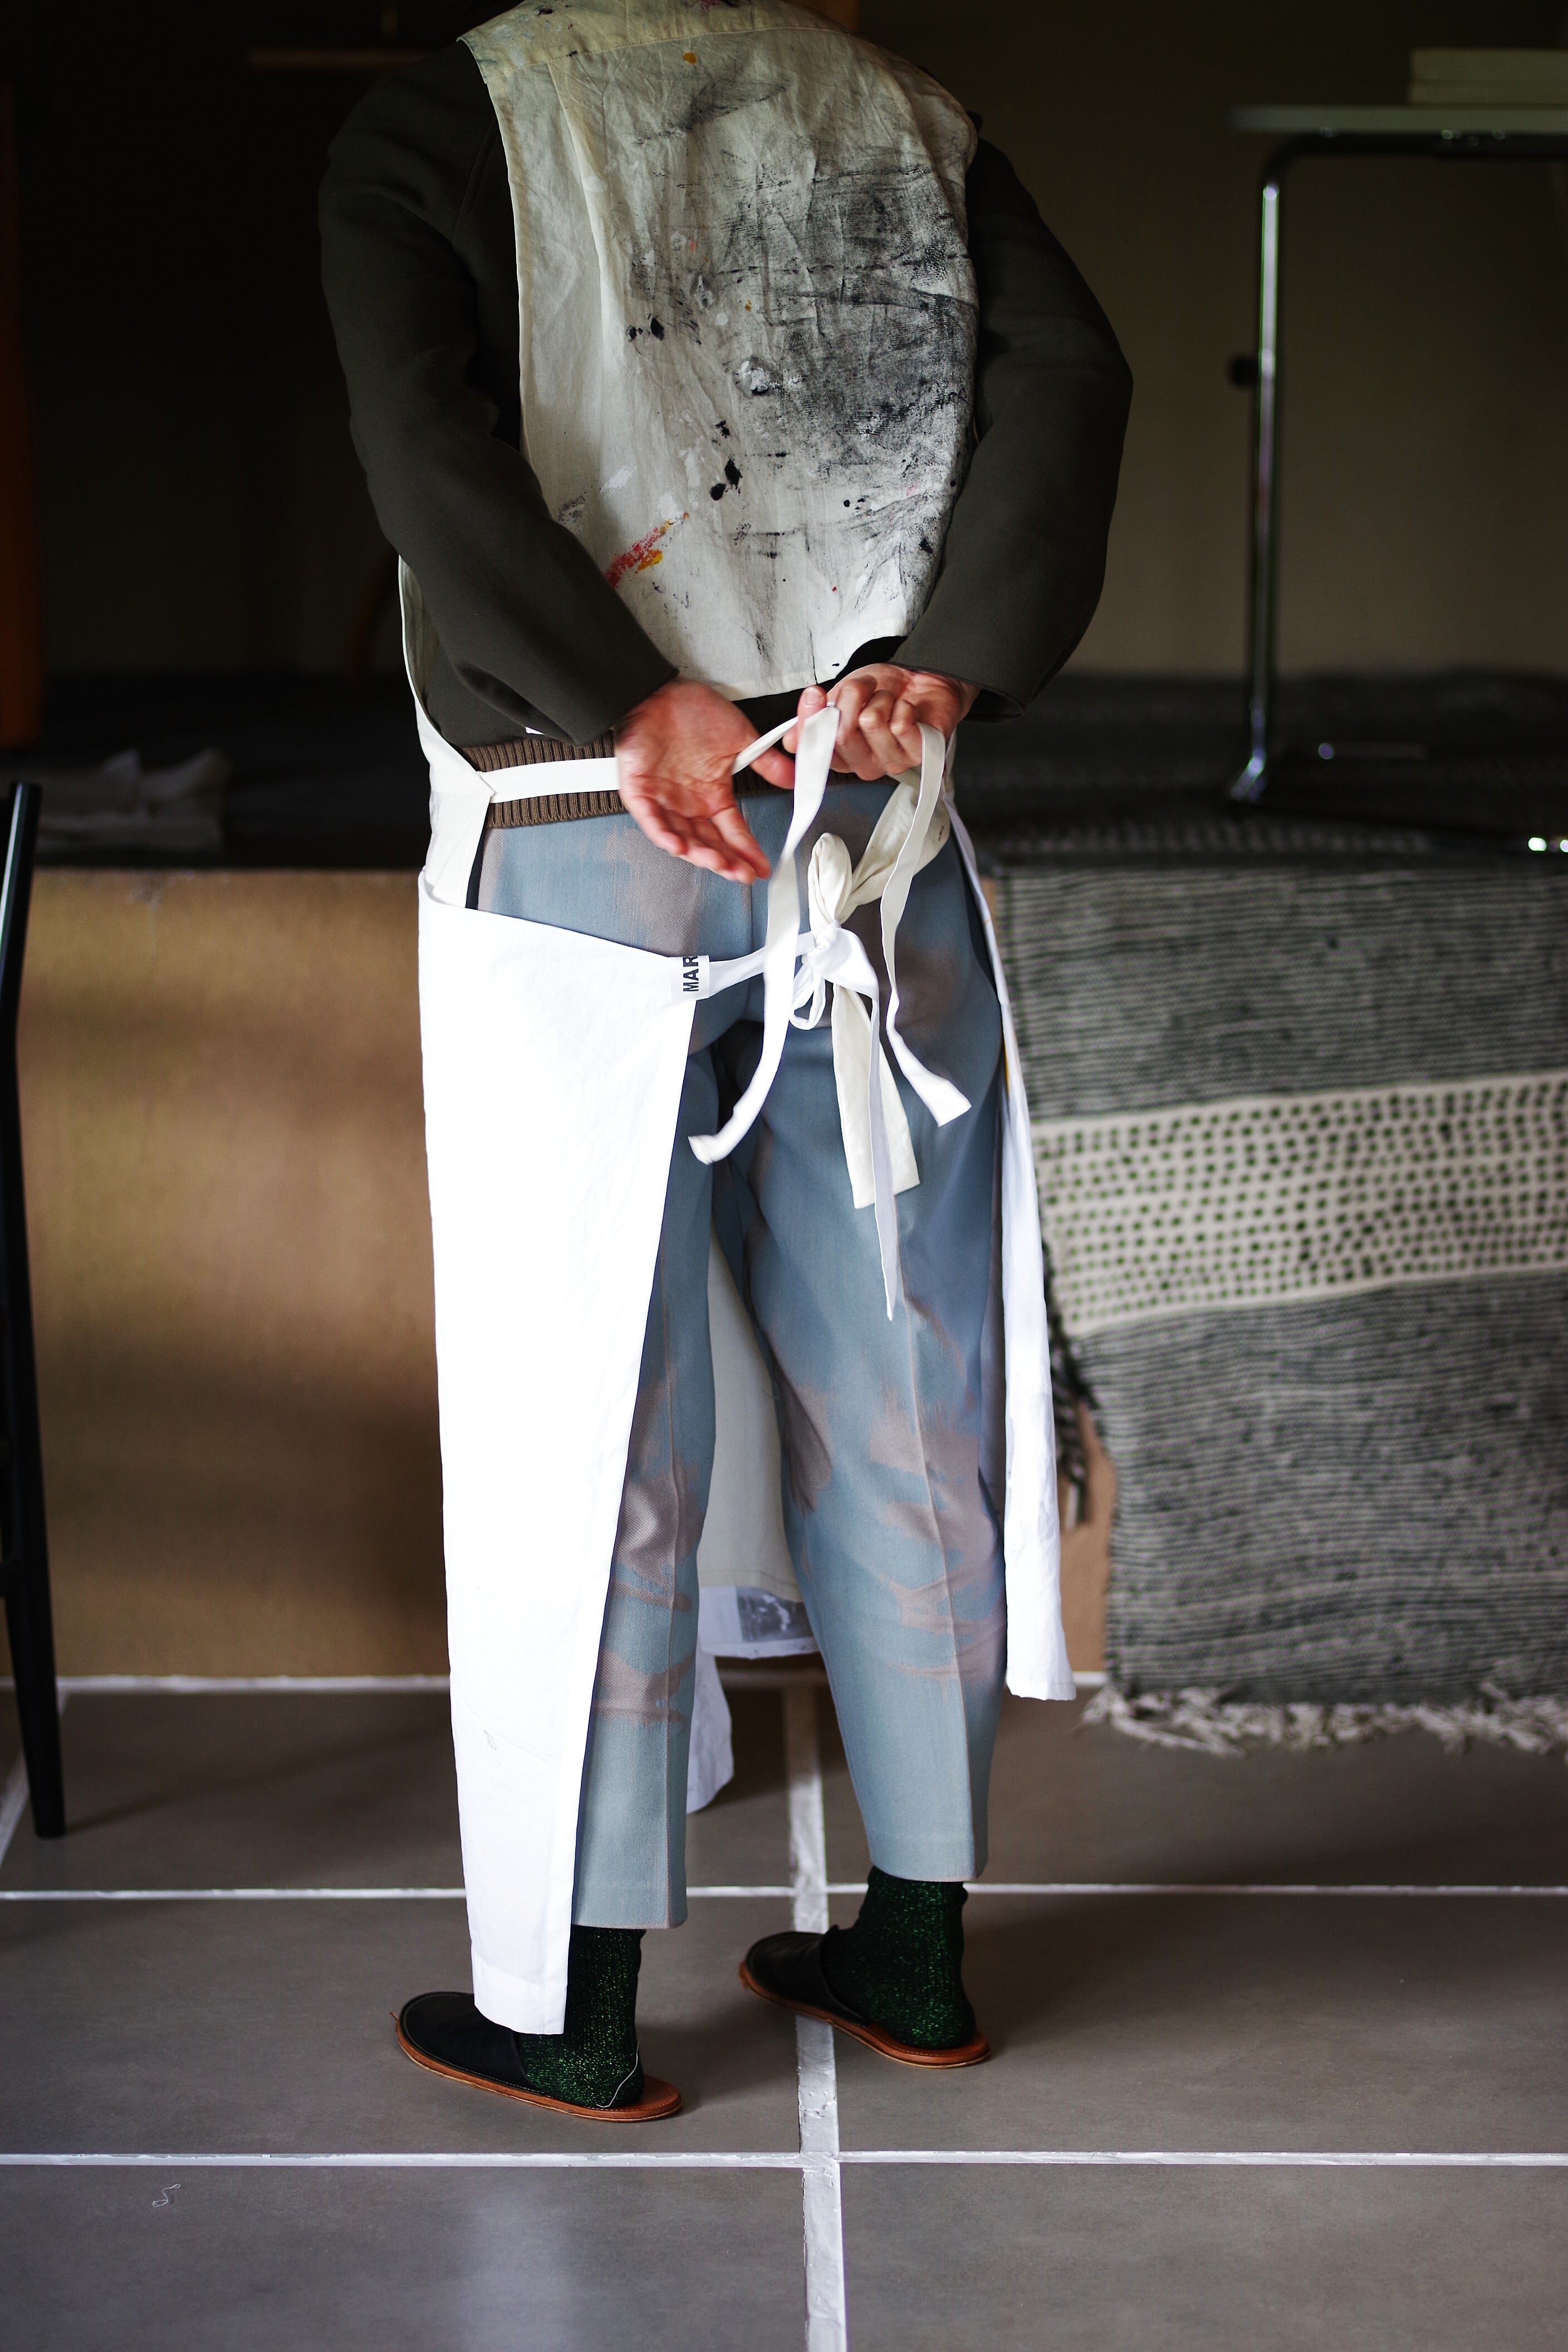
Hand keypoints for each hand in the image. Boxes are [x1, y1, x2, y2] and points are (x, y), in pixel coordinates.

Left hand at [615, 679, 793, 881]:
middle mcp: (689, 802)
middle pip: (709, 842)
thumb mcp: (740, 737)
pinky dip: (663, 834)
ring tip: (719, 863)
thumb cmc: (693, 710)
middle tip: (742, 873)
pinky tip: (679, 846)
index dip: (747, 850)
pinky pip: (651, 819)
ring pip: (681, 837)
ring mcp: (664, 799)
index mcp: (712, 794)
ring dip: (700, 853)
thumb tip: (792, 778)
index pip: (732, 830)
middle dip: (726, 861)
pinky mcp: (639, 791)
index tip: (760, 866)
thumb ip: (766, 762)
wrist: (661, 691)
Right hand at [788, 664, 978, 780]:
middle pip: (840, 736)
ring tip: (888, 700)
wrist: (923, 679)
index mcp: (839, 754)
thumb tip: (790, 741)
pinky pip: (899, 724)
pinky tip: (907, 709)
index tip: (813, 695)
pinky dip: (901, 705)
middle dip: (850, 698)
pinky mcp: (918, 754)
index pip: (812, 753)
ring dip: (880, 699)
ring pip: (870, 723)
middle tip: (864, 689)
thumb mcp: (841, 696)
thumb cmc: (884, 690)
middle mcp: (862, 764)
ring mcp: (890, 762)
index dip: (809, 723)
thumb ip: (817, 718)